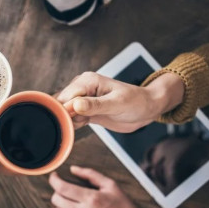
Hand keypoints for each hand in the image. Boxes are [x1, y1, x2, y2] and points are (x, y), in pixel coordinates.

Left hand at [48, 166, 173, 207]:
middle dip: (58, 192)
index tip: (54, 177)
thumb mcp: (111, 185)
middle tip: (65, 190)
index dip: (54, 180)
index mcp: (92, 198)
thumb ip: (90, 174)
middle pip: (56, 200)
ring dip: (61, 206)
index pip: (62, 188)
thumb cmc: (124, 207)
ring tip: (71, 203)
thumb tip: (73, 169)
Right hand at [55, 72, 183, 131]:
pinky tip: (81, 127)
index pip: (66, 96)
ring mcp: (82, 99)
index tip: (70, 122)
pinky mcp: (84, 110)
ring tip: (83, 124)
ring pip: (63, 112)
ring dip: (68, 122)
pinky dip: (72, 125)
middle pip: (61, 104)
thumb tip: (75, 105)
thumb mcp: (117, 103)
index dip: (64, 110)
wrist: (147, 109)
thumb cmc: (137, 102)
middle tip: (77, 125)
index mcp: (87, 81)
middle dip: (64, 117)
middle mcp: (81, 88)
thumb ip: (95, 105)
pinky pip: (71, 118)